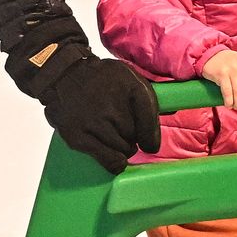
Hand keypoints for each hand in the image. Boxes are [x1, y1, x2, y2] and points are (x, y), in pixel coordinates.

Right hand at [39, 55, 160, 174]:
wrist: (64, 75)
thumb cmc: (100, 78)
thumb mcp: (129, 78)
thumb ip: (148, 97)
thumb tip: (173, 111)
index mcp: (129, 88)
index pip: (149, 121)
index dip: (151, 136)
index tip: (149, 143)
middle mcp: (112, 106)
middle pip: (136, 138)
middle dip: (132, 137)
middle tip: (121, 129)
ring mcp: (94, 123)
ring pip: (124, 150)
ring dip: (121, 148)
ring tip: (111, 136)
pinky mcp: (79, 137)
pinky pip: (108, 160)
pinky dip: (114, 162)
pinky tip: (113, 158)